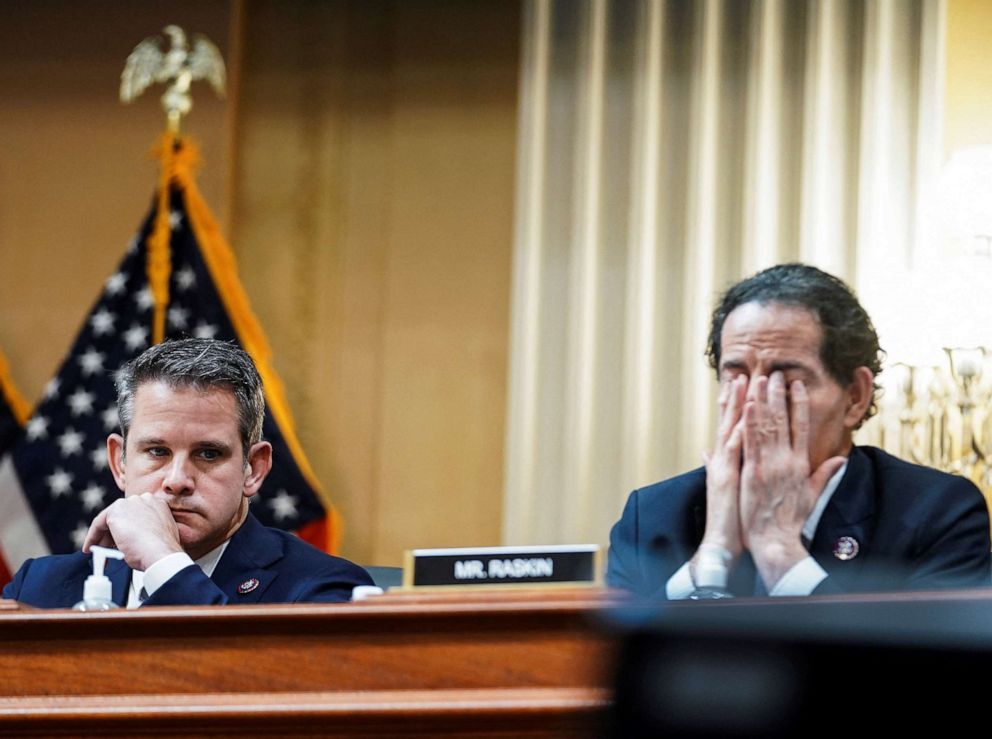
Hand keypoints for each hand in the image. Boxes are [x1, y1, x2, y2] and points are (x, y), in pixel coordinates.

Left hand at [82, 493, 183, 571]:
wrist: (161, 554)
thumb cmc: (161, 551)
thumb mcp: (157, 535)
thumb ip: (147, 530)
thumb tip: (135, 538)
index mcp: (157, 504)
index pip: (135, 514)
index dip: (127, 528)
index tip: (120, 541)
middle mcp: (144, 499)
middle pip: (122, 515)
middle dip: (113, 533)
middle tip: (107, 548)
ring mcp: (130, 503)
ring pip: (109, 519)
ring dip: (102, 537)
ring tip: (99, 552)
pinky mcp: (116, 512)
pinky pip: (98, 524)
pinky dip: (92, 536)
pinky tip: (89, 548)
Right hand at [697, 374, 747, 563]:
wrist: (721, 541)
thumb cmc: (731, 519)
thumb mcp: (723, 489)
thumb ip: (714, 467)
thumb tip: (706, 452)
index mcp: (725, 462)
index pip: (731, 429)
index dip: (736, 408)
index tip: (742, 387)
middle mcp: (722, 460)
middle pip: (729, 423)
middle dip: (736, 398)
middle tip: (742, 374)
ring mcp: (722, 466)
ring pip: (730, 429)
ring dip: (736, 405)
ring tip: (742, 383)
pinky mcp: (725, 476)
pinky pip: (734, 448)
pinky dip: (738, 429)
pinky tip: (744, 413)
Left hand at [740, 373, 844, 588]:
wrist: (776, 540)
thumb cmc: (792, 520)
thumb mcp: (812, 495)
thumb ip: (824, 474)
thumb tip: (841, 460)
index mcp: (801, 464)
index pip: (801, 426)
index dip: (799, 403)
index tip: (796, 384)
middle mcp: (787, 460)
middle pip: (783, 420)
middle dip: (778, 394)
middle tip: (775, 372)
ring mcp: (770, 465)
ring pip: (767, 426)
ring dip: (763, 401)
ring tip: (760, 379)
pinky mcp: (753, 472)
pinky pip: (750, 442)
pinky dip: (749, 422)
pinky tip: (747, 404)